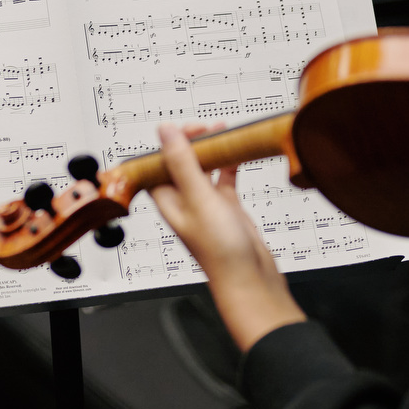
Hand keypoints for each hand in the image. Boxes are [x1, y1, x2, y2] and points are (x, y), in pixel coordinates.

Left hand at [147, 122, 306, 350]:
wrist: (251, 280)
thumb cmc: (222, 253)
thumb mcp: (200, 199)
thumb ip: (183, 164)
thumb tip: (165, 133)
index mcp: (168, 202)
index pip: (157, 165)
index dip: (166, 144)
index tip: (185, 129)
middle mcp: (185, 203)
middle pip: (180, 163)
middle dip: (191, 141)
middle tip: (208, 128)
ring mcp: (207, 206)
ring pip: (203, 169)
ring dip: (211, 150)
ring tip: (222, 132)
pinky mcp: (227, 209)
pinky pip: (224, 179)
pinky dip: (230, 164)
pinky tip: (238, 153)